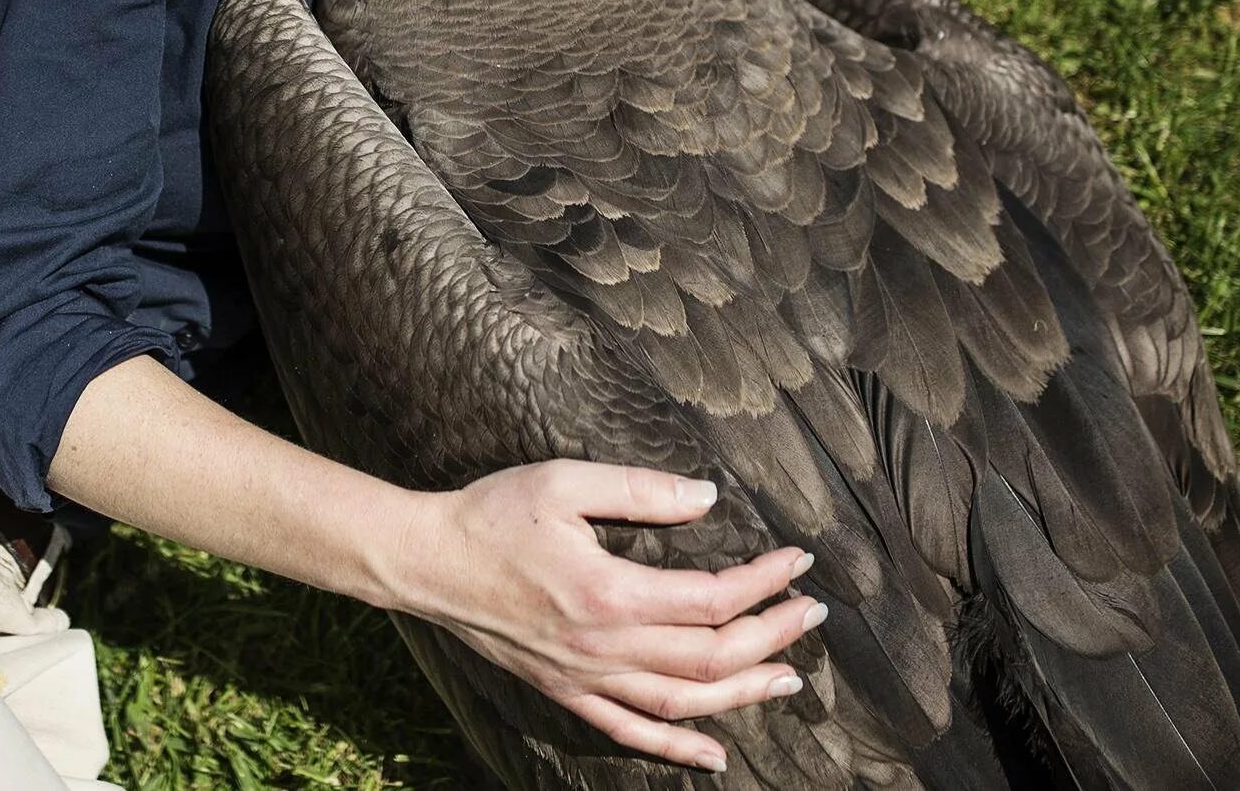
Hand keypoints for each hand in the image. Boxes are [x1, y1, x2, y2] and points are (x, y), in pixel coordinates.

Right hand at [383, 460, 824, 772]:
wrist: (428, 562)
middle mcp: (604, 646)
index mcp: (610, 591)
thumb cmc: (493, 515)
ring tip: (788, 678)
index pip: (712, 598)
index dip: (764, 582)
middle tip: (811, 613)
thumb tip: (707, 496)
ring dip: (743, 693)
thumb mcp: (565, 482)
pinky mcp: (566, 691)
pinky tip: (714, 756)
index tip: (797, 560)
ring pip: (682, 702)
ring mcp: (586, 677)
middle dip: (772, 636)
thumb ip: (640, 489)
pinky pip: (630, 731)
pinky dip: (677, 749)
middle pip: (711, 657)